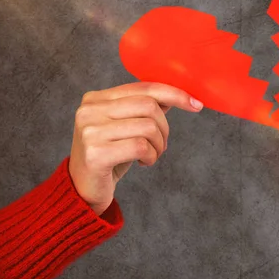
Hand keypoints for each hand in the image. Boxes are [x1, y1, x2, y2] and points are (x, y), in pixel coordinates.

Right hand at [69, 82, 203, 214]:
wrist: (82, 190)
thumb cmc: (108, 157)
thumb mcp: (125, 128)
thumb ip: (144, 109)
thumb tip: (176, 95)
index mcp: (96, 98)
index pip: (143, 87)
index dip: (174, 94)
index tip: (196, 104)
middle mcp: (90, 110)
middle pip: (149, 106)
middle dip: (164, 128)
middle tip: (160, 145)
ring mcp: (90, 131)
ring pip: (147, 127)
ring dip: (159, 145)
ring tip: (151, 155)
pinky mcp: (95, 153)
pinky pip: (140, 147)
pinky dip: (151, 156)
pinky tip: (144, 163)